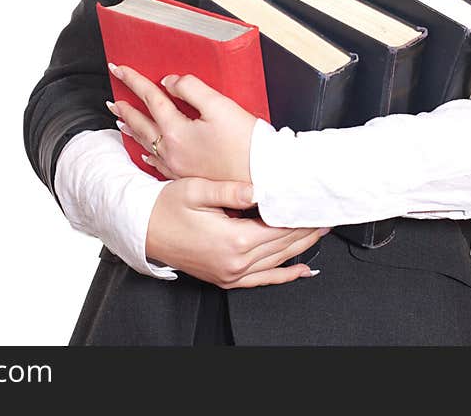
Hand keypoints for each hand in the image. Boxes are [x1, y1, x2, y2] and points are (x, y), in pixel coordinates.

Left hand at [106, 63, 256, 182]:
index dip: (134, 80)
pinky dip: (147, 154)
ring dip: (131, 129)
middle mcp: (172, 151)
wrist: (264, 178)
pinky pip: (158, 163)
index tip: (119, 69)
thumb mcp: (219, 105)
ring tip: (119, 120)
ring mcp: (178, 167)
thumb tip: (170, 82)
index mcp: (177, 131)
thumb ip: (190, 88)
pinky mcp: (188, 178)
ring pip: (146, 144)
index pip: (150, 98)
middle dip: (125, 107)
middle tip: (112, 97)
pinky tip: (145, 154)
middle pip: (142, 123)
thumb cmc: (247, 143)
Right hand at [147, 177, 329, 287]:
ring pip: (277, 263)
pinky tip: (300, 271)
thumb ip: (231, 190)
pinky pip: (263, 280)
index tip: (316, 205)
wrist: (143, 229)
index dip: (300, 217)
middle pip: (283, 246)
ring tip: (320, 233)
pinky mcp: (226, 278)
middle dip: (307, 230)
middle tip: (327, 216)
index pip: (279, 229)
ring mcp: (230, 274)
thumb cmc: (166, 207)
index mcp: (233, 239)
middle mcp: (235, 262)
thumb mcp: (197, 190)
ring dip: (301, 249)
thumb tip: (260, 188)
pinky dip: (284, 276)